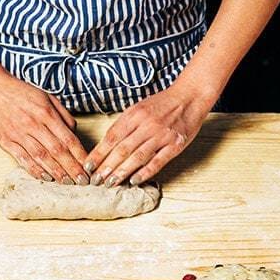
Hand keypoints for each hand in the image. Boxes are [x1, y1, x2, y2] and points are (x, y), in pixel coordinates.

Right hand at [0, 71, 88, 183]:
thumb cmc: (21, 92)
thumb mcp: (47, 97)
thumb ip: (63, 115)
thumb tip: (74, 134)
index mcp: (46, 113)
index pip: (68, 139)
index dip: (80, 155)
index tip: (89, 166)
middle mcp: (33, 124)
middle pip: (57, 151)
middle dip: (72, 168)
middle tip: (82, 181)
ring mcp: (18, 134)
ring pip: (41, 157)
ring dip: (56, 172)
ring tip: (67, 182)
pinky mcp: (5, 141)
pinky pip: (22, 159)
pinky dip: (34, 170)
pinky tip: (45, 177)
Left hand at [86, 81, 212, 185]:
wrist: (190, 96)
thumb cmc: (163, 103)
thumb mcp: (139, 107)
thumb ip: (125, 124)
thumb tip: (107, 145)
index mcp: (135, 114)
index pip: (112, 137)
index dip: (99, 153)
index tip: (89, 165)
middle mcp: (147, 124)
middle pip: (122, 149)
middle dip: (107, 166)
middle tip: (96, 180)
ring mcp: (162, 135)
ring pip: (137, 157)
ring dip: (122, 172)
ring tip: (110, 183)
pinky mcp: (175, 145)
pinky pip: (157, 161)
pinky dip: (145, 172)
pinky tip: (134, 181)